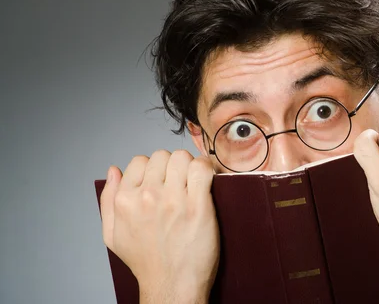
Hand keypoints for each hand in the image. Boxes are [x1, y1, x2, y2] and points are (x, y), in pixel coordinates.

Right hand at [100, 150, 219, 303]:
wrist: (171, 286)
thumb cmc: (146, 262)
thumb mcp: (112, 235)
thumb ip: (108, 199)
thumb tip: (113, 170)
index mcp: (125, 201)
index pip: (139, 160)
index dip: (153, 169)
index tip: (162, 181)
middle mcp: (147, 197)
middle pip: (163, 156)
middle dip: (172, 166)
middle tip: (180, 183)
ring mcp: (173, 201)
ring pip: (182, 157)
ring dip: (189, 166)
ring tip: (192, 183)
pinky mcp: (198, 206)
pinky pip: (202, 169)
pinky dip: (206, 169)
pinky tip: (206, 182)